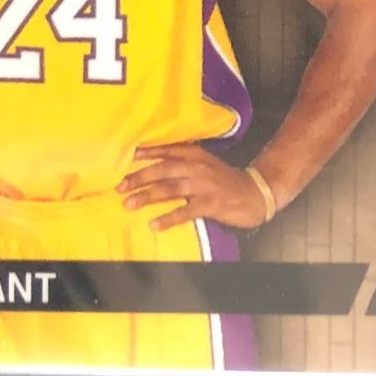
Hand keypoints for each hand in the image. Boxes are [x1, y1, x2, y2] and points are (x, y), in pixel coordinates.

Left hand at [118, 142, 274, 230]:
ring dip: (148, 196)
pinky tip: (154, 224)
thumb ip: (184, 163)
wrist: (255, 193)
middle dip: (140, 178)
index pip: (167, 151)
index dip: (146, 154)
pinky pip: (185, 211)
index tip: (126, 158)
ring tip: (129, 204)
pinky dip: (168, 218)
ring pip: (170, 189)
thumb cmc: (225, 181)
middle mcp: (198, 167)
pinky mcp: (211, 204)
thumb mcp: (206, 165)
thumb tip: (153, 167)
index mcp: (196, 155)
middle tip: (120, 187)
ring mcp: (204, 186)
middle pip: (164, 170)